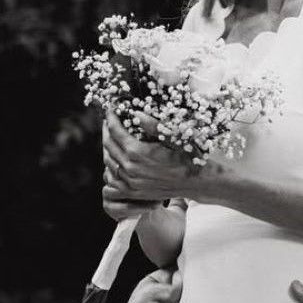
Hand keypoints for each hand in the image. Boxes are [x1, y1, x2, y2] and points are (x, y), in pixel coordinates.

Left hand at [102, 111, 217, 214]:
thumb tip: (136, 114)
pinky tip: (115, 160)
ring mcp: (130, 182)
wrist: (195, 182)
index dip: (111, 118)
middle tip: (108, 121)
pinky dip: (110, 167)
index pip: (115, 131)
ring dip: (108, 148)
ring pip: (108, 162)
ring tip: (111, 138)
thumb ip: (152, 125)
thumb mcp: (173, 136)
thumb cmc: (187, 156)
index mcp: (137, 152)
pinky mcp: (133, 192)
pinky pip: (112, 179)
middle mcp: (130, 168)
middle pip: (108, 146)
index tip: (111, 110)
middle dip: (107, 131)